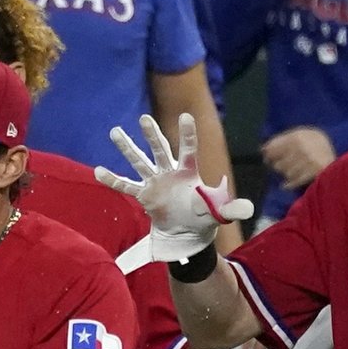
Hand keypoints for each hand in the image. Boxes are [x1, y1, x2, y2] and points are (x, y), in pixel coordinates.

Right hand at [97, 113, 252, 259]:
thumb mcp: (219, 213)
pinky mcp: (143, 195)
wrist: (187, 232)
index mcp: (189, 172)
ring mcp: (155, 181)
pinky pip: (125, 186)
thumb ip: (232, 209)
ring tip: (115, 132)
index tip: (185, 116)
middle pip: (160, 150)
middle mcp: (170, 172)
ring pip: (139, 161)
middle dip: (152, 134)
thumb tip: (250, 210)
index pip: (189, 149)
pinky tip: (98, 171)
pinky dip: (112, 180)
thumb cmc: (204, 217)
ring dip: (127, 148)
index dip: (188, 134)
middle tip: (144, 118)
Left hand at [261, 125, 336, 187]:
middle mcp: (301, 147)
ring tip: (293, 172)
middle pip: (277, 163)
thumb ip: (281, 140)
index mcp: (296, 136)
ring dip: (287, 174)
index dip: (267, 156)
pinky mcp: (315, 171)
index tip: (267, 160)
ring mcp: (308, 159)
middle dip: (278, 166)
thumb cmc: (315, 143)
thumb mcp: (301, 135)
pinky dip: (289, 184)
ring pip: (286, 173)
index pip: (272, 149)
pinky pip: (294, 181)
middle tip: (283, 167)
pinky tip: (287, 184)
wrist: (342, 149)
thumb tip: (262, 149)